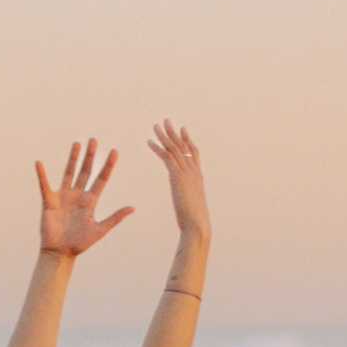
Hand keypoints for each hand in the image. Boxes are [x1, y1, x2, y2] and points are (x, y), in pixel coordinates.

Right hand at [34, 138, 132, 258]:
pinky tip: (39, 164)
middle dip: (90, 156)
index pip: (101, 179)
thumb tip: (132, 208)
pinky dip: (42, 175)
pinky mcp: (50, 201)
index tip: (115, 151)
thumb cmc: (80, 243)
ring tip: (77, 144)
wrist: (61, 252)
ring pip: (69, 173)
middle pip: (86, 171)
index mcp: (90, 201)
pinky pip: (45, 185)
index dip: (108, 165)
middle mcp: (78, 195)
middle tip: (94, 140)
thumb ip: (115, 218)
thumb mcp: (100, 230)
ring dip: (73, 159)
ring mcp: (64, 196)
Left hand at [148, 121, 207, 240]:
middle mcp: (193, 171)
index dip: (187, 140)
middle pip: (183, 147)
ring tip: (155, 126)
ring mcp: (187, 173)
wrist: (197, 225)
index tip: (182, 129)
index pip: (193, 153)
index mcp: (198, 177)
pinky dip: (157, 148)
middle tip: (166, 121)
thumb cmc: (195, 221)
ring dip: (164, 136)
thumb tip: (187, 201)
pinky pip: (167, 158)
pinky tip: (149, 142)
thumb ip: (189, 197)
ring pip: (174, 149)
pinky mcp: (178, 177)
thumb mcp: (192, 205)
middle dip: (174, 133)